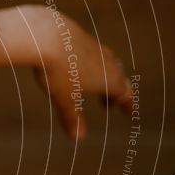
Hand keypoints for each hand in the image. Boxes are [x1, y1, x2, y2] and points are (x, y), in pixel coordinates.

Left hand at [0, 5, 134, 139]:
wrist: (46, 36)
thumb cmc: (57, 71)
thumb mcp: (64, 99)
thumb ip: (72, 118)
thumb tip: (78, 138)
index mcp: (109, 79)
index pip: (125, 94)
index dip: (127, 104)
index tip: (129, 111)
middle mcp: (108, 62)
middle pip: (117, 79)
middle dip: (113, 94)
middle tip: (107, 106)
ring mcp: (96, 47)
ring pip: (106, 64)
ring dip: (102, 78)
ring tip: (91, 87)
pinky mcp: (81, 37)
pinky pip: (91, 53)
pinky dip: (90, 64)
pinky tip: (75, 67)